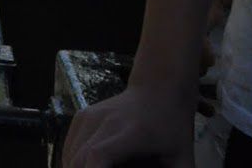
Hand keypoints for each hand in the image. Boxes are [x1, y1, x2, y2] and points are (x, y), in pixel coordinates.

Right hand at [62, 84, 194, 167]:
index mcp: (132, 133)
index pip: (98, 156)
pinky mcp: (80, 116)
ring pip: (70, 157)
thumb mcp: (182, 162)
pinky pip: (69, 149)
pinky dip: (75, 166)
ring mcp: (89, 116)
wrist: (159, 90)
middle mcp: (105, 121)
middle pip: (79, 161)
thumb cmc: (173, 131)